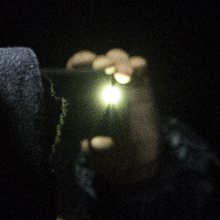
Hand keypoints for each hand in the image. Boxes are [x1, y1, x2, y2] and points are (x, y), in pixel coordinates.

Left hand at [66, 48, 160, 182]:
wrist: (137, 160)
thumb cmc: (110, 154)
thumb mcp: (98, 154)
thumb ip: (96, 148)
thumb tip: (98, 142)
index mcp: (84, 95)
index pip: (77, 70)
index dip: (79, 62)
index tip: (82, 65)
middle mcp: (102, 84)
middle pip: (99, 61)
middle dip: (100, 61)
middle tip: (102, 68)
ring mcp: (123, 84)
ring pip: (118, 59)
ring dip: (119, 61)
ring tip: (121, 74)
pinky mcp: (142, 86)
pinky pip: (140, 67)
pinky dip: (136, 64)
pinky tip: (133, 71)